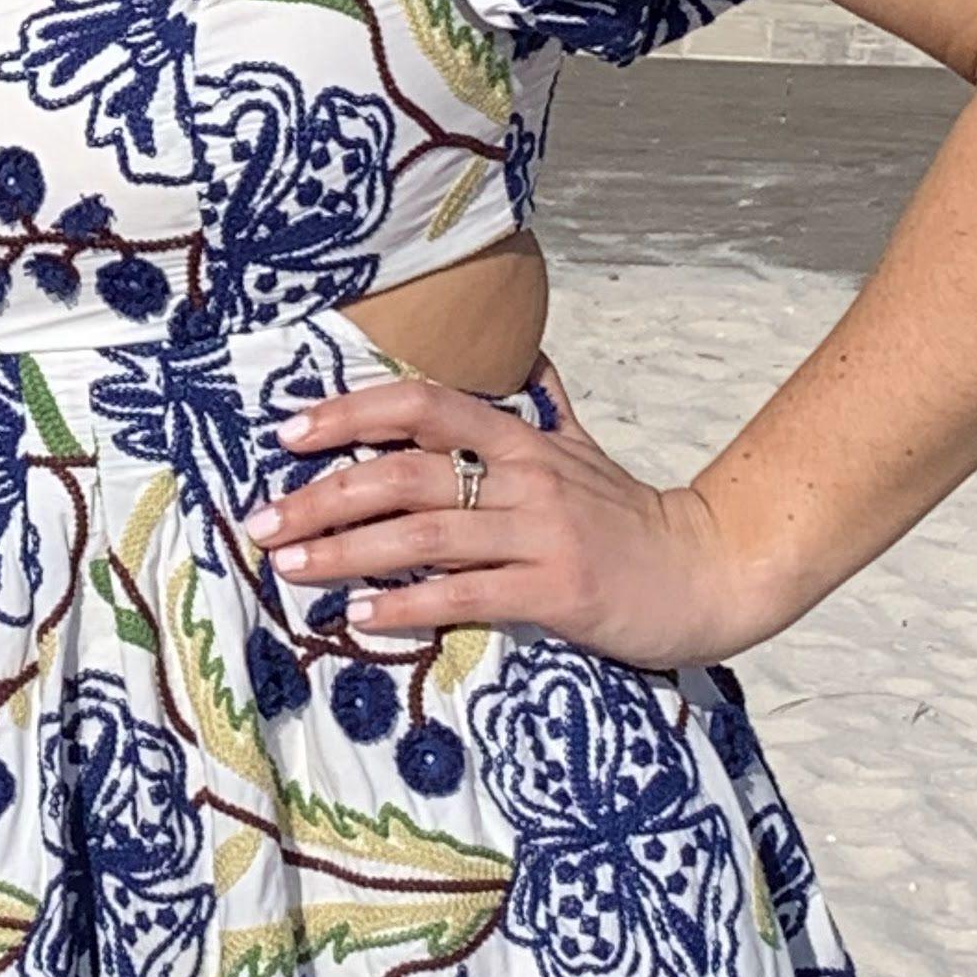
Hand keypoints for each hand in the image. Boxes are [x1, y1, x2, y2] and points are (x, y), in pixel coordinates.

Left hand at [240, 370, 795, 673]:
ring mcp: (542, 532)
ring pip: (425, 533)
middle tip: (264, 520)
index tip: (289, 431)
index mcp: (522, 439)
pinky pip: (467, 594)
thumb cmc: (635, 518)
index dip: (351, 412)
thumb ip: (548, 408)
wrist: (713, 571)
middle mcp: (526, 476)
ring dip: (348, 551)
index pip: (422, 405)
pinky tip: (362, 616)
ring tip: (293, 567)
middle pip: (405, 470)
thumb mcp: (587, 450)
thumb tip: (529, 359)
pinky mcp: (558, 591)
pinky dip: (408, 604)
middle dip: (325, 493)